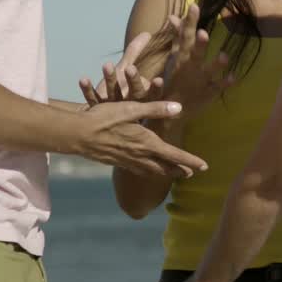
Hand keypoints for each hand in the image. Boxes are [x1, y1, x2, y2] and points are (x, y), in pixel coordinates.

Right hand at [75, 100, 207, 178]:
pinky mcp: (116, 162)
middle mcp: (139, 156)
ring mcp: (127, 161)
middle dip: (180, 171)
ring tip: (174, 174)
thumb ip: (156, 108)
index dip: (190, 161)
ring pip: (151, 171)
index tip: (204, 166)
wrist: (77, 135)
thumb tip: (179, 107)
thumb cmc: (104, 118)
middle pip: (165, 168)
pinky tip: (146, 168)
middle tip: (192, 174)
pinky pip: (137, 170)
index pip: (174, 155)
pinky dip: (147, 171)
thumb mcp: (132, 109)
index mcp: (146, 143)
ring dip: (165, 173)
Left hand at [78, 31, 164, 104]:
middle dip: (133, 81)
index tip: (158, 79)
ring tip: (107, 65)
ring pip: (113, 94)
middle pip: (135, 93)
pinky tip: (84, 79)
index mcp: (141, 96)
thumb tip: (146, 33)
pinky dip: (88, 90)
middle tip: (130, 69)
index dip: (155, 88)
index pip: (152, 93)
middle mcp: (129, 103)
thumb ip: (135, 53)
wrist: (101, 115)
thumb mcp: (128, 70)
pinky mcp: (97, 108)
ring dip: (110, 79)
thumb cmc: (118, 88)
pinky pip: (92, 99)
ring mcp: (113, 106)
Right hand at [159, 3, 235, 113]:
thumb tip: (173, 16)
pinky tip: (234, 77)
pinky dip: (225, 83)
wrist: (173, 111)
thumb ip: (177, 37)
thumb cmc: (174, 79)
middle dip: (199, 45)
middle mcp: (190, 68)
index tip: (194, 5)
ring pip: (209, 72)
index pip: (185, 37)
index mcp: (181, 57)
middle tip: (203, 33)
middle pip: (195, 54)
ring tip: (224, 56)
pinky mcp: (209, 93)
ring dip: (216, 64)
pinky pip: (218, 88)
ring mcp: (200, 81)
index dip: (189, 21)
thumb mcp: (173, 58)